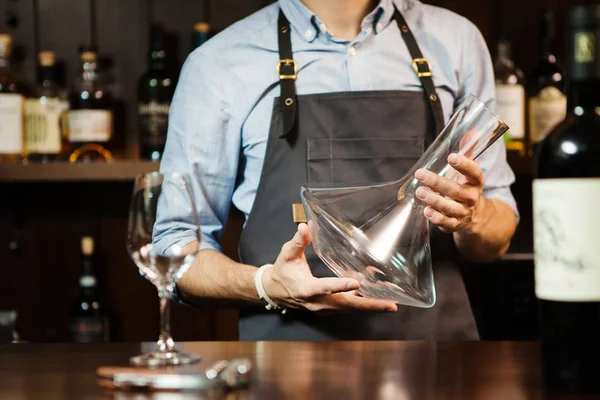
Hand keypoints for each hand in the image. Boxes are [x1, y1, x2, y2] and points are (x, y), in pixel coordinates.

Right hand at [262, 223, 397, 312]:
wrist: (275, 291)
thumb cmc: (282, 270)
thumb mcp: (287, 254)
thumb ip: (298, 241)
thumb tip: (305, 226)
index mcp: (306, 289)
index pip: (325, 288)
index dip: (341, 286)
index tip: (357, 282)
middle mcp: (318, 303)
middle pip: (346, 305)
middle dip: (369, 305)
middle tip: (391, 304)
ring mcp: (325, 308)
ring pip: (351, 308)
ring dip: (371, 305)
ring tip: (392, 300)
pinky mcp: (330, 308)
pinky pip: (349, 306)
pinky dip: (364, 301)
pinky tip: (379, 293)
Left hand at [414, 153, 484, 232]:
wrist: (475, 215)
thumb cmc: (466, 186)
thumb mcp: (469, 169)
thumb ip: (469, 150)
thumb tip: (473, 131)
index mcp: (476, 182)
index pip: (474, 172)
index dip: (465, 165)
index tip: (452, 157)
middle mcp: (471, 198)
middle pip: (455, 190)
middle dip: (437, 182)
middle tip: (420, 174)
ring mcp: (462, 212)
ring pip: (449, 207)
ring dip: (434, 200)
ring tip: (420, 191)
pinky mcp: (454, 224)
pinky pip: (446, 222)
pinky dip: (436, 218)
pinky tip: (426, 210)